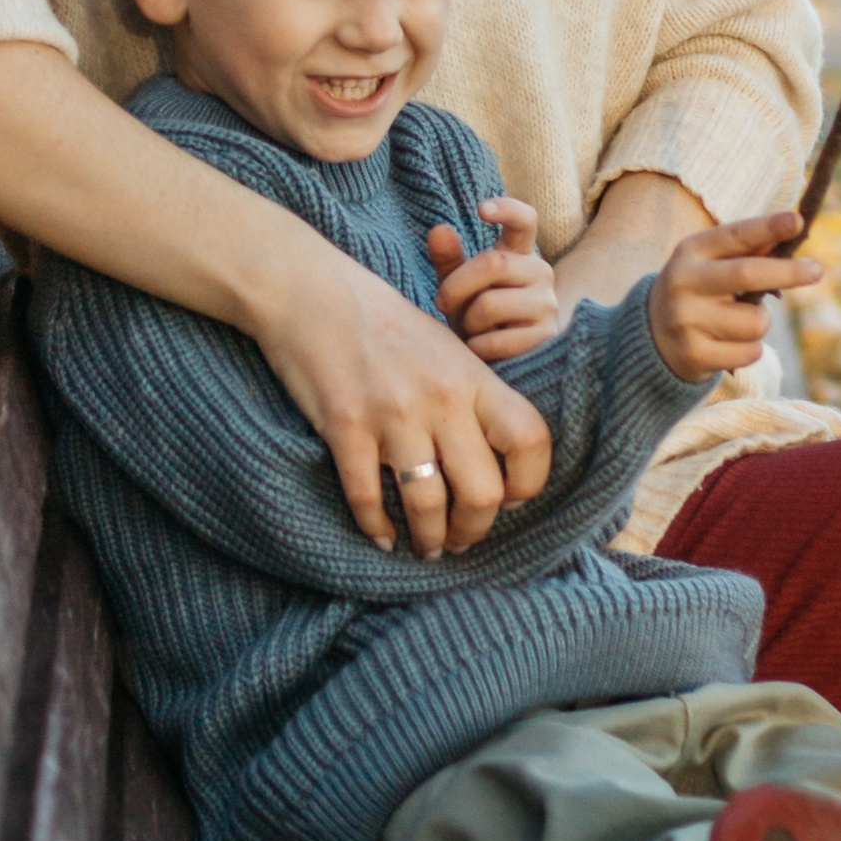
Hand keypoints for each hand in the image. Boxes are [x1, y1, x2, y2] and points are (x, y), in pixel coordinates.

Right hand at [252, 251, 553, 559]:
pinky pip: (367, 497)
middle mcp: (440, 397)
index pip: (530, 439)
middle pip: (483, 492)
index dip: (529, 483)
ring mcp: (392, 414)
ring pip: (427, 505)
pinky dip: (375, 528)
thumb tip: (497, 460)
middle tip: (461, 538)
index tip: (510, 500)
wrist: (311, 294)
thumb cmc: (383, 323)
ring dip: (428, 539)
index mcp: (473, 376)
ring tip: (425, 546)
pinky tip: (381, 535)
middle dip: (474, 530)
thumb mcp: (446, 347)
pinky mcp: (345, 427)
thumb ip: (474, 396)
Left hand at [426, 198, 562, 365]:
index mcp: (520, 253)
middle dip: (456, 286)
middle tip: (443, 303)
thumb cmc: (475, 315)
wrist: (500, 361)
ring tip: (470, 330)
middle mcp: (540, 272)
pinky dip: (476, 348)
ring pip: (490, 304)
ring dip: (467, 322)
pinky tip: (480, 350)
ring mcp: (547, 305)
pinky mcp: (546, 338)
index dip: (507, 210)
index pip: (525, 220)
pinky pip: (496, 340)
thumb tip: (438, 229)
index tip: (481, 209)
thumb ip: (448, 258)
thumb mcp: (458, 284)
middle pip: (493, 262)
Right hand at [646, 211, 817, 384]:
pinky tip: (727, 344)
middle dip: (788, 272)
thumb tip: (794, 232)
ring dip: (762, 323)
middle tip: (817, 270)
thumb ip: (749, 250)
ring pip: (756, 322)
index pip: (735, 235)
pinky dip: (751, 349)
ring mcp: (686, 321)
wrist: (651, 337)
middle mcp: (684, 282)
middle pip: (747, 275)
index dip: (767, 227)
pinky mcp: (694, 355)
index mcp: (691, 251)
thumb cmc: (699, 290)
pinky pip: (750, 352)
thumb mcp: (711, 262)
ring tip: (738, 323)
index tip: (797, 220)